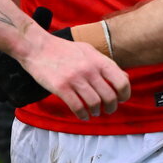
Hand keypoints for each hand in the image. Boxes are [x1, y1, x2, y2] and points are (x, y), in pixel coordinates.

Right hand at [0, 7, 128, 118]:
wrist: (37, 47)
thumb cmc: (63, 50)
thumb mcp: (88, 51)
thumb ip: (106, 64)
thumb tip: (125, 78)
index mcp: (98, 60)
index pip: (121, 82)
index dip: (125, 94)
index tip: (121, 99)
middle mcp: (89, 69)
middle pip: (109, 97)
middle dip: (111, 107)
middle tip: (107, 110)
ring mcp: (75, 78)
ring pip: (94, 104)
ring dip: (96, 112)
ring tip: (93, 112)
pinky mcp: (61, 87)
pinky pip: (78, 107)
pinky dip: (82, 115)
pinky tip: (82, 115)